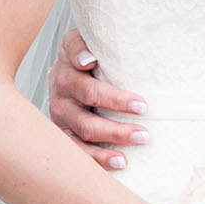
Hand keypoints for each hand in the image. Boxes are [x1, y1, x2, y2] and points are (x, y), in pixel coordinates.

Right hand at [47, 29, 146, 168]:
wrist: (63, 78)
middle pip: (88, 96)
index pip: (75, 58)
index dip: (83, 59)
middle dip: (117, 103)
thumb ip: (87, 43)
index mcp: (68, 64)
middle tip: (143, 108)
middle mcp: (61, 89)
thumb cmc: (85, 60)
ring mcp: (61, 116)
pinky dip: (100, 159)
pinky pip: (80, 152)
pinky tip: (120, 162)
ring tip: (140, 137)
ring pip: (85, 129)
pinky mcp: (64, 136)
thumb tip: (89, 57)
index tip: (94, 63)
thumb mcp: (84, 41)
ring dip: (113, 135)